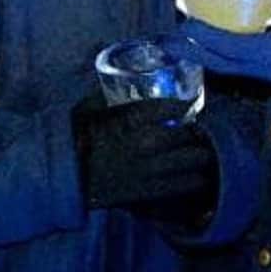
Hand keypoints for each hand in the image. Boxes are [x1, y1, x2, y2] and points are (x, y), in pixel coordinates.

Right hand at [72, 99, 216, 219]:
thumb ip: (111, 94)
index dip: (185, 104)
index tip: (190, 104)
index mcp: (132, 119)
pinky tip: (200, 178)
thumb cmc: (76, 139)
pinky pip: (182, 186)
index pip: (171, 106)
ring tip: (205, 153)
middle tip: (201, 131)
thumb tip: (126, 79)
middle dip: (198, 132)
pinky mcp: (147, 192)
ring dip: (202, 156)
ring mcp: (148, 169)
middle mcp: (145, 143)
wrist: (65, 179)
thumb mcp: (89, 107)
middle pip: (187, 135)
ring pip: (191, 161)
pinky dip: (195, 181)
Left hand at [169, 0, 270, 93]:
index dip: (210, 38)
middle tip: (166, 39)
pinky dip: (211, 53)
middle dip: (192, 51)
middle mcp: (262, 68)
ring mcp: (260, 72)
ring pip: (222, 65)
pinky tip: (201, 41)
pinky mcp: (259, 70)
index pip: (234, 48)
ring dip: (198, 53)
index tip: (189, 26)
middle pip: (219, 62)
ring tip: (175, 40)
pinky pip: (228, 63)